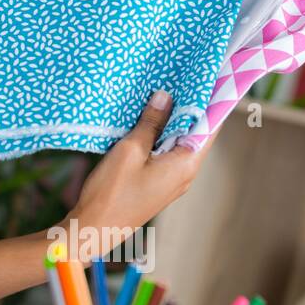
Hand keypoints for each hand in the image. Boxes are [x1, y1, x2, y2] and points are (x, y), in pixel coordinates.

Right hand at [67, 90, 216, 257]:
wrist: (94, 228)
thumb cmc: (112, 191)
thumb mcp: (130, 150)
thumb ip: (150, 123)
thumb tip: (165, 97)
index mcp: (186, 163)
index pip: (209, 125)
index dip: (210, 100)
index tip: (207, 76)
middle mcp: (187, 172)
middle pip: (197, 132)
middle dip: (190, 106)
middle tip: (182, 78)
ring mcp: (174, 180)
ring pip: (181, 142)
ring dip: (174, 120)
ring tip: (164, 93)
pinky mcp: (159, 183)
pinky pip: (168, 153)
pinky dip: (163, 135)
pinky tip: (149, 121)